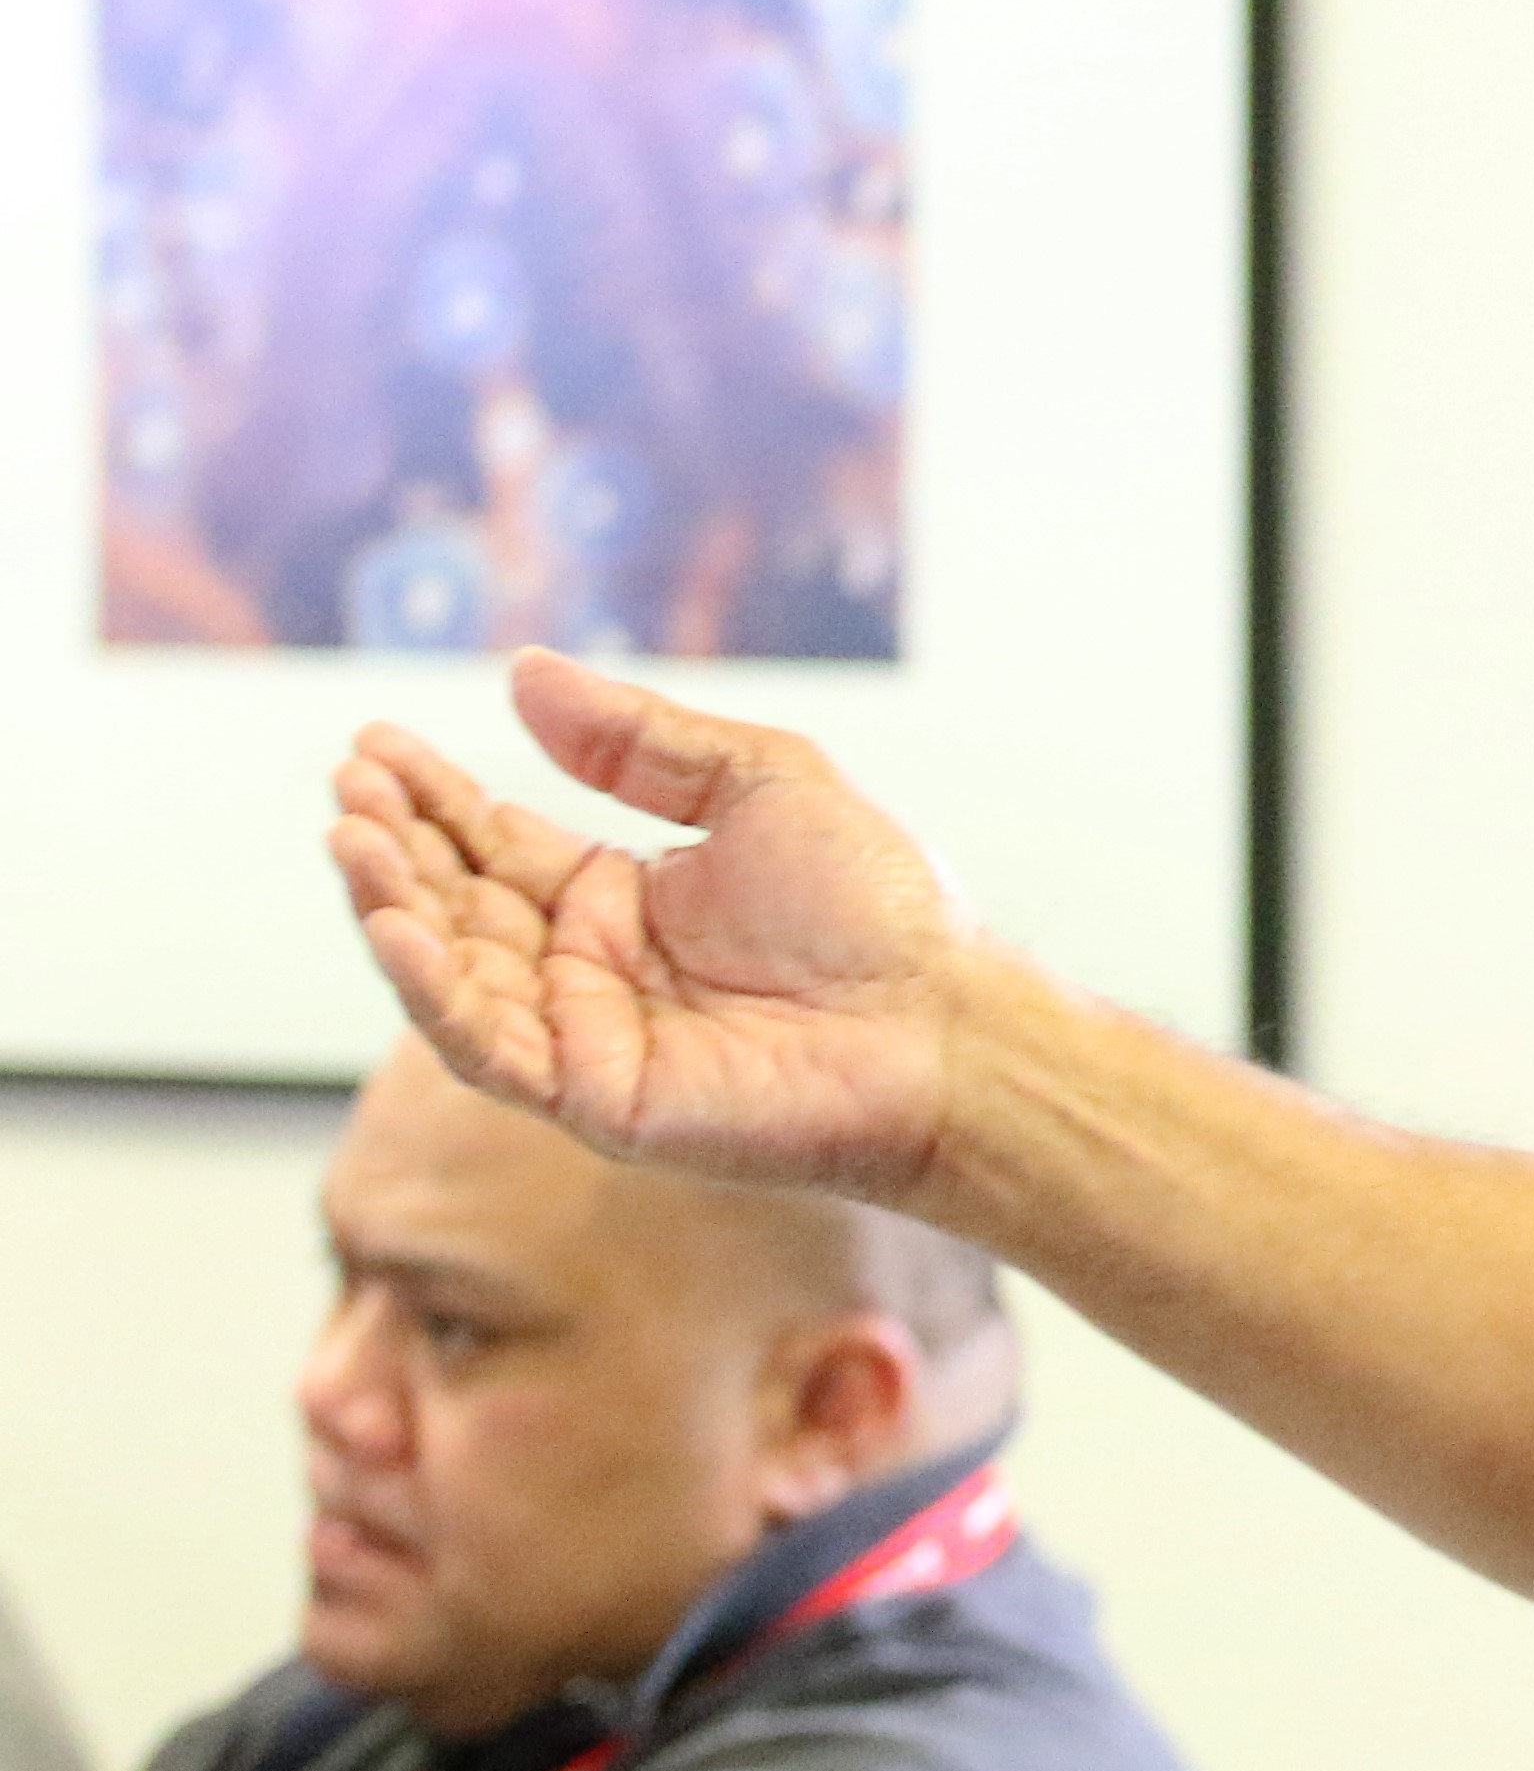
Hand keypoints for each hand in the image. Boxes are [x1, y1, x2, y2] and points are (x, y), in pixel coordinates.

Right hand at [326, 650, 963, 1197]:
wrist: (948, 1018)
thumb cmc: (880, 907)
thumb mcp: (758, 785)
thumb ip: (641, 740)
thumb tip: (523, 671)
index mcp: (627, 900)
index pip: (495, 845)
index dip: (432, 797)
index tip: (373, 741)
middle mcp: (593, 971)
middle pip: (460, 904)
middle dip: (397, 844)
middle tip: (349, 780)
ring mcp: (589, 1038)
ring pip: (455, 975)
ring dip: (393, 908)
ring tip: (351, 836)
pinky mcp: (599, 1099)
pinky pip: (491, 1047)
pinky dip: (434, 991)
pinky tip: (398, 925)